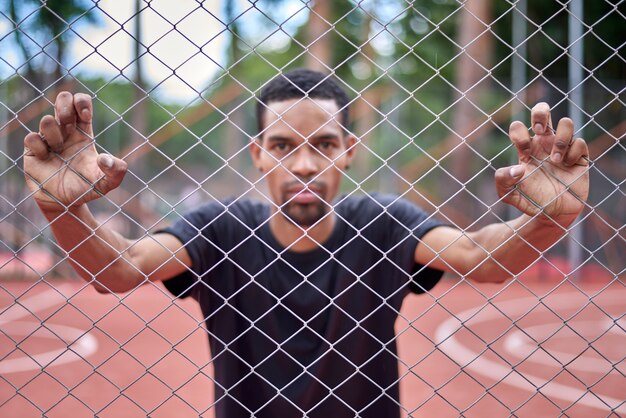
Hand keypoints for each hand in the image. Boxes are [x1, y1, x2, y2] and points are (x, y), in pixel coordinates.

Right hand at [24, 92, 126, 212]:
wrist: (66, 203)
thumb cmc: (87, 188)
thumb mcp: (107, 182)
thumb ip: (116, 172)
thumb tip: (107, 160)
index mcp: (83, 132)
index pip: (81, 104)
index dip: (82, 102)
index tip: (85, 115)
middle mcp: (65, 132)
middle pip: (62, 99)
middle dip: (64, 105)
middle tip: (68, 123)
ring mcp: (48, 140)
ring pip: (47, 120)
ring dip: (55, 134)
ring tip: (59, 150)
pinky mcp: (33, 151)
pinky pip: (31, 137)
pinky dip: (40, 147)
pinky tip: (46, 158)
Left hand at [496, 102, 589, 226]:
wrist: (552, 214)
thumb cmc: (529, 200)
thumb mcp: (508, 194)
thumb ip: (503, 181)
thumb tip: (517, 168)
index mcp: (526, 149)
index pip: (518, 128)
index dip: (519, 132)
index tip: (523, 148)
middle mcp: (544, 144)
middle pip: (543, 112)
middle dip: (540, 113)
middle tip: (539, 130)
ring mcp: (562, 148)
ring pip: (566, 123)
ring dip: (560, 139)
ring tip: (554, 159)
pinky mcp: (579, 157)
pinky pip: (580, 143)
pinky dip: (573, 153)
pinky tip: (567, 166)